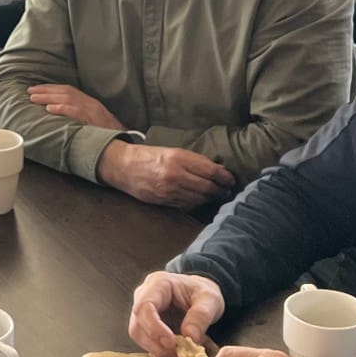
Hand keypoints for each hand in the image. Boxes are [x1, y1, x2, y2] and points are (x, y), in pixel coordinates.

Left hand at [27, 84, 122, 130]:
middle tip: (30, 91)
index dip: (51, 89)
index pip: (68, 90)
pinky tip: (49, 109)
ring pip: (67, 99)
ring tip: (34, 99)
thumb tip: (60, 118)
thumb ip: (80, 118)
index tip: (37, 89)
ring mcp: (92, 111)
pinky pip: (75, 111)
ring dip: (49, 97)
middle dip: (46, 90)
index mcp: (91, 103)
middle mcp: (91, 104)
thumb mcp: (94, 123)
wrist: (125, 143)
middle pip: (65, 91)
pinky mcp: (93, 120)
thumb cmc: (108, 136)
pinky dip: (61, 108)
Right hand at [98, 141, 235, 208]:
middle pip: (207, 188)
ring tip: (217, 196)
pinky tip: (201, 200)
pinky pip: (186, 205)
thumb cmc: (149, 156)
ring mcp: (168, 190)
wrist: (123, 167)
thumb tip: (217, 170)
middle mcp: (174, 175)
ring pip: (198, 199)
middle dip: (220, 190)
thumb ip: (193, 161)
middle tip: (227, 190)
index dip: (225, 177)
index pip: (211, 171)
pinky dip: (196, 203)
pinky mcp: (163, 201)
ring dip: (210, 199)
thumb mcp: (172, 151)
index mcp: (178, 158)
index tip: (231, 179)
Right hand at [128, 271, 225, 356]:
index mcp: (158, 284)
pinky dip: (160, 350)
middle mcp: (144, 296)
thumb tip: (190, 337)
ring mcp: (142, 312)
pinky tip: (176, 352)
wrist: (200, 297)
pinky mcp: (145, 326)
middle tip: (179, 352)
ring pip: (139, 335)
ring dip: (158, 349)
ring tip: (181, 352)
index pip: (144, 306)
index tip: (171, 342)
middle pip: (138, 324)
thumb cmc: (203, 294)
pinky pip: (145, 342)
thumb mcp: (210, 300)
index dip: (154, 327)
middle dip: (157, 343)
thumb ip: (201, 315)